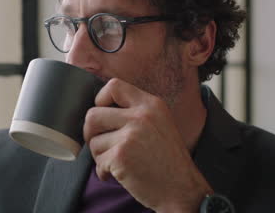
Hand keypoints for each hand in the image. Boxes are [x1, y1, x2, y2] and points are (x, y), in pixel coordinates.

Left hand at [83, 78, 212, 211]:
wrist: (183, 189)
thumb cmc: (168, 159)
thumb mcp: (160, 123)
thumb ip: (135, 111)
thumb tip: (99, 108)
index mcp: (152, 104)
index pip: (114, 86)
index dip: (101, 100)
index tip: (104, 115)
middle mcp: (141, 116)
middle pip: (93, 114)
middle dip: (91, 132)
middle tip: (101, 145)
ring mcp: (131, 135)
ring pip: (93, 141)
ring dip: (99, 155)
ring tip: (117, 162)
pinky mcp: (122, 156)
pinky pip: (97, 161)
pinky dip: (104, 171)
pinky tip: (118, 174)